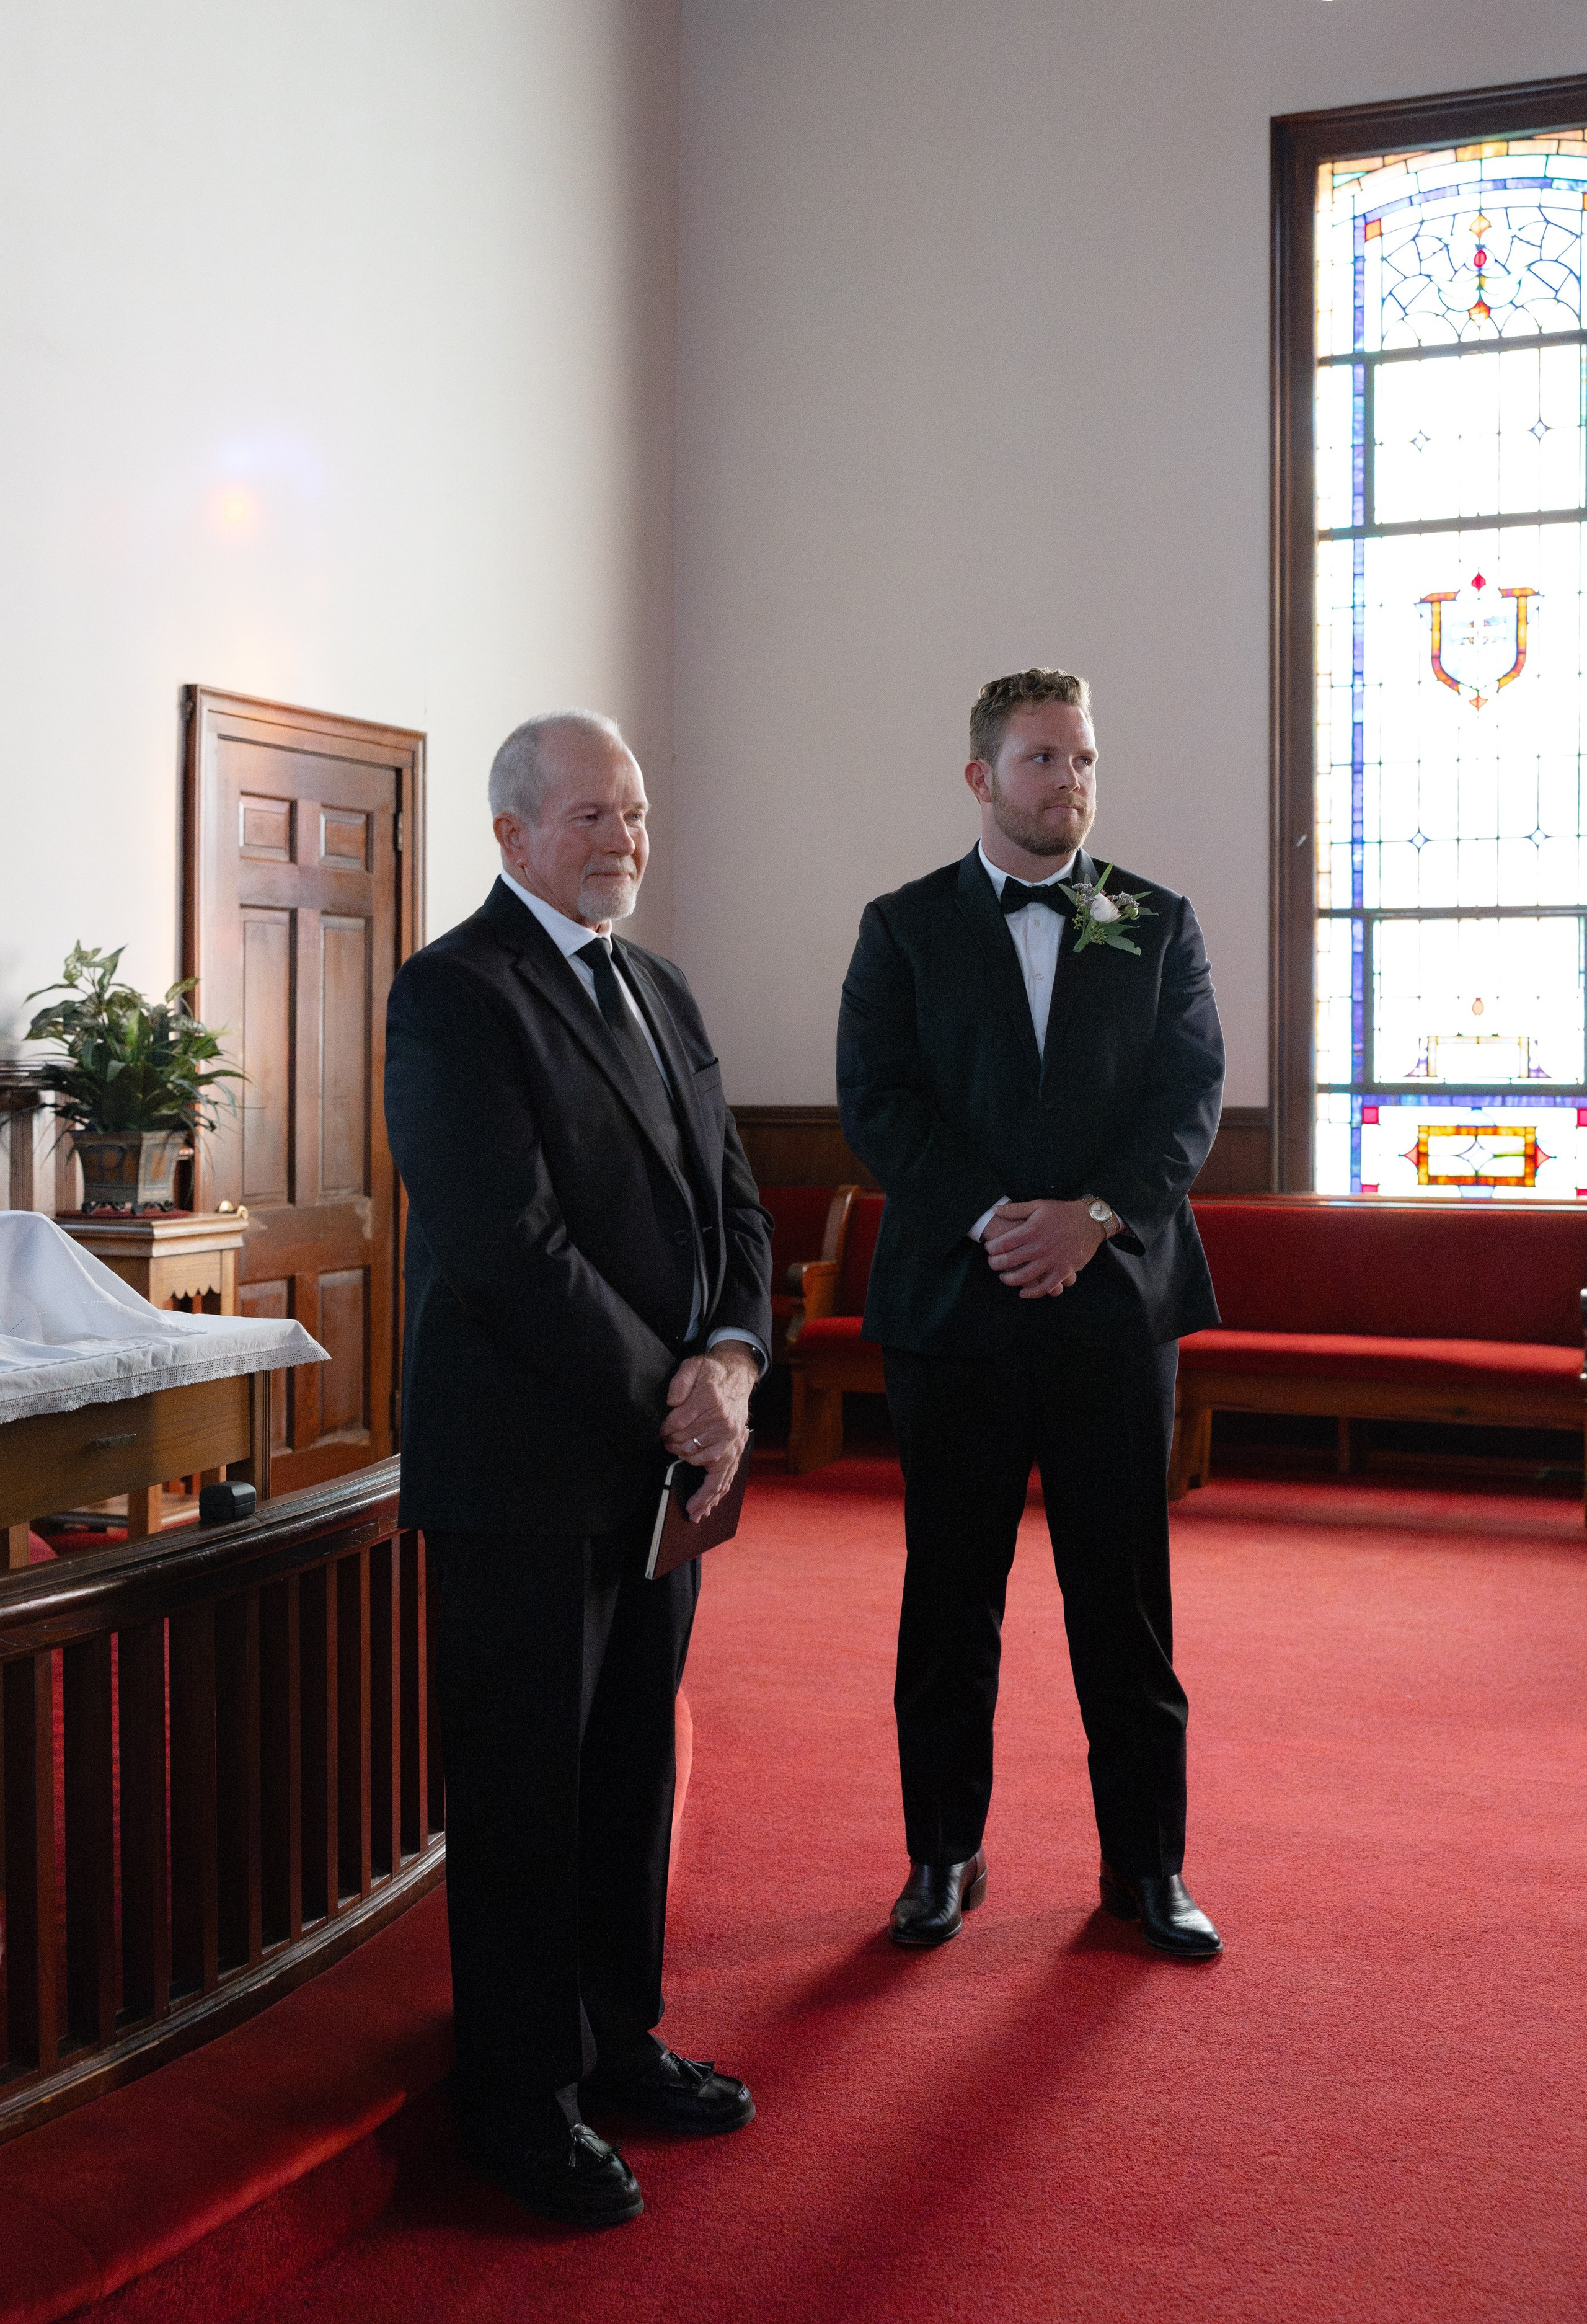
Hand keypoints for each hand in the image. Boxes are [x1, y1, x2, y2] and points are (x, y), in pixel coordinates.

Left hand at [662, 1345, 757, 1518]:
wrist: (738, 1374)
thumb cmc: (712, 1372)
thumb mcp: (693, 1366)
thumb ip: (680, 1381)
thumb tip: (671, 1402)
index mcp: (711, 1401)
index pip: (680, 1423)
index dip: (666, 1429)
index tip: (662, 1431)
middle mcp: (724, 1423)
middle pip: (691, 1445)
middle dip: (675, 1449)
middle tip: (667, 1447)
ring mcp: (732, 1437)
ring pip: (708, 1465)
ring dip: (693, 1476)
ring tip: (689, 1504)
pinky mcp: (736, 1447)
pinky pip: (726, 1475)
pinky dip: (714, 1493)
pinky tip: (705, 1507)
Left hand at [983, 1198, 1106, 1298]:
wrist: (1090, 1221)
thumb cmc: (1063, 1212)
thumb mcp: (1039, 1205)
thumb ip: (1016, 1209)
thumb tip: (996, 1209)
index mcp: (1033, 1230)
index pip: (1005, 1243)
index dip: (993, 1248)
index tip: (989, 1248)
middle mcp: (1041, 1247)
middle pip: (1011, 1261)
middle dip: (996, 1264)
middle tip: (992, 1264)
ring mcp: (1053, 1260)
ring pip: (1025, 1276)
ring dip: (1010, 1280)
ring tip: (1004, 1278)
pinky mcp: (1064, 1270)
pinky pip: (1046, 1286)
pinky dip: (1033, 1292)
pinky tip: (1023, 1292)